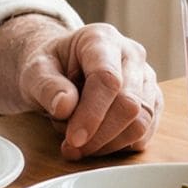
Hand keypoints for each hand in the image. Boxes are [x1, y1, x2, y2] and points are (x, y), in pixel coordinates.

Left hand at [12, 22, 161, 159]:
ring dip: (109, 144)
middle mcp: (131, 54)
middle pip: (129, 103)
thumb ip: (46, 86)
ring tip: (80, 146)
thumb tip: (65, 106)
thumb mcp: (34, 71)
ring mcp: (146, 77)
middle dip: (99, 135)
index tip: (73, 139)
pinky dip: (120, 146)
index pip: (107, 79)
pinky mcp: (152, 99)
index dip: (92, 114)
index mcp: (101, 39)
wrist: (61, 67)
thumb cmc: (50, 66)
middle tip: (71, 148)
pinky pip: (146, 132)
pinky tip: (97, 144)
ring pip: (142, 121)